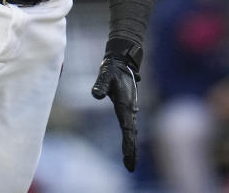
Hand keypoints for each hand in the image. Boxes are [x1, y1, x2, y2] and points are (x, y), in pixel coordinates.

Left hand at [91, 41, 141, 171]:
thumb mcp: (105, 75)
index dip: (128, 143)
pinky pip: (129, 127)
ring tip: (130, 162)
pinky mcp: (127, 108)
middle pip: (131, 133)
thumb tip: (96, 95)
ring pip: (131, 131)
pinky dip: (129, 138)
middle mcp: (130, 109)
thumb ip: (100, 84)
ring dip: (131, 146)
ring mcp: (129, 109)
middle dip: (131, 150)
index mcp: (125, 105)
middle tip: (130, 167)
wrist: (122, 61)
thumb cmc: (112, 68)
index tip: (128, 156)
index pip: (127, 128)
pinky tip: (128, 146)